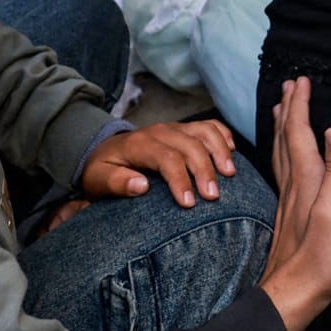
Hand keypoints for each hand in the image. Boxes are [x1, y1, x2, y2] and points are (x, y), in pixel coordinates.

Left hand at [76, 118, 235, 209]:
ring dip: (220, 151)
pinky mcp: (185, 129)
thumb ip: (116, 183)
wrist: (105, 150)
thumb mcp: (98, 180)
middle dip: (205, 171)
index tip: (189, 204)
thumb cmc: (103, 170)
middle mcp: (160, 132)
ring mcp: (175, 128)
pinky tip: (232, 152)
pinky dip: (223, 135)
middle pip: (190, 146)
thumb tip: (141, 186)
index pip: (166, 158)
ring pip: (204, 132)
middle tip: (213, 197)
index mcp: (139, 144)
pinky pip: (209, 126)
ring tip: (230, 174)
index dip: (180, 180)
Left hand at [259, 78, 330, 330]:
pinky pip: (284, 170)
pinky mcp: (290, 215)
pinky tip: (285, 157)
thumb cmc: (319, 261)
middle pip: (286, 139)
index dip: (300, 106)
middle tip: (290, 85)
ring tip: (282, 110)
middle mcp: (294, 186)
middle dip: (289, 109)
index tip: (302, 80)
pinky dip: (283, 152)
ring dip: (283, 128)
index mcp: (306, 182)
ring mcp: (289, 201)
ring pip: (281, 154)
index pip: (299, 134)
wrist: (292, 296)